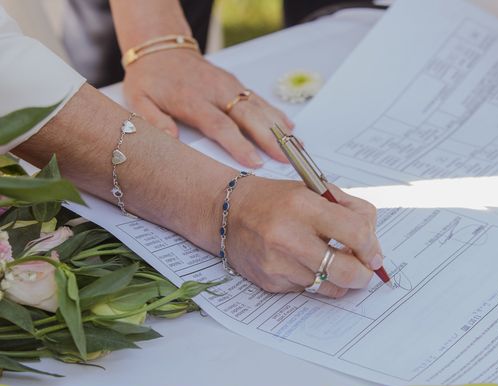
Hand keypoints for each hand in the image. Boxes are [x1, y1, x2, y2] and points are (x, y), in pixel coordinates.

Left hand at [123, 49, 293, 167]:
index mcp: (192, 100)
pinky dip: (276, 113)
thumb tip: (170, 138)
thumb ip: (153, 121)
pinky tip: (289, 127)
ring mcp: (229, 86)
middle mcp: (215, 92)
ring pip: (259, 107)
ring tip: (296, 146)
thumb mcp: (138, 101)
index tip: (255, 161)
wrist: (161, 49)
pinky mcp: (235, 84)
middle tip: (286, 157)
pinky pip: (259, 99)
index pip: (220, 125)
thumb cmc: (150, 80)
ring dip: (279, 127)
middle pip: (248, 117)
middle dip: (269, 138)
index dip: (239, 144)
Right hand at [222, 177, 383, 297]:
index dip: (372, 247)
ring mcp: (278, 263)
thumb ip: (350, 211)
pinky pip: (308, 290)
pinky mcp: (270, 281)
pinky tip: (305, 264)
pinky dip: (314, 281)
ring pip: (329, 286)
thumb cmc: (277, 200)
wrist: (228, 212)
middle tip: (365, 271)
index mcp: (303, 205)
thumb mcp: (314, 191)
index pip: (356, 233)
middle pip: (347, 270)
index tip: (374, 254)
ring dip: (339, 279)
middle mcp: (289, 236)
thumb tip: (374, 247)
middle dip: (363, 275)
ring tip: (333, 263)